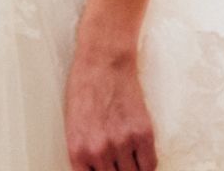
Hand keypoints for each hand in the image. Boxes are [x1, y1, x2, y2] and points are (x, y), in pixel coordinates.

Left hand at [64, 50, 156, 170]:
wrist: (102, 62)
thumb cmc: (84, 88)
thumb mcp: (74, 125)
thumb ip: (85, 151)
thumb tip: (98, 168)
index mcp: (77, 150)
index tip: (108, 170)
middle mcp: (99, 151)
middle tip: (119, 162)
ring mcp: (122, 144)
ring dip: (132, 168)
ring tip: (129, 158)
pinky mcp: (143, 135)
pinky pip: (150, 165)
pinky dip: (147, 164)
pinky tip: (142, 157)